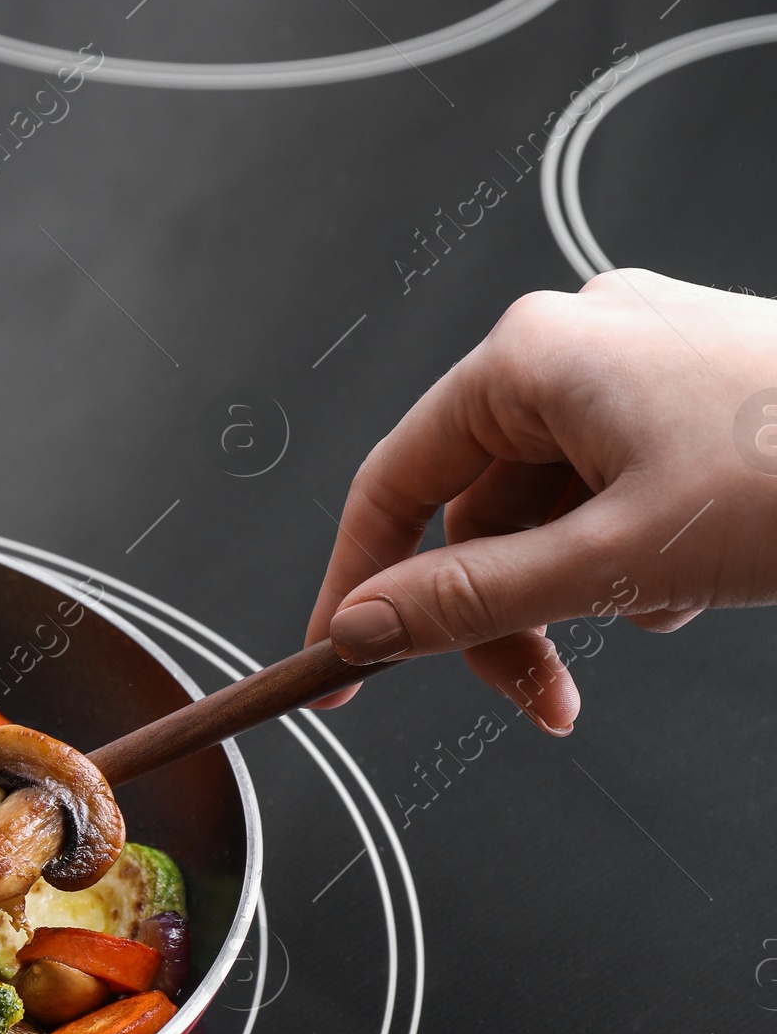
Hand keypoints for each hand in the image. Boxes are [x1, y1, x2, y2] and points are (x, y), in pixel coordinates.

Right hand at [305, 271, 776, 731]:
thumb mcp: (617, 561)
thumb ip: (474, 602)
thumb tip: (368, 628)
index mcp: (533, 354)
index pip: (396, 482)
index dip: (359, 584)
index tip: (340, 666)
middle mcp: (577, 336)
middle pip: (477, 502)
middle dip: (500, 610)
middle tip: (537, 697)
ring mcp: (640, 356)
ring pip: (551, 501)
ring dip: (577, 586)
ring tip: (653, 618)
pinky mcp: (692, 386)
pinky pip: (615, 482)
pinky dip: (633, 547)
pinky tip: (694, 580)